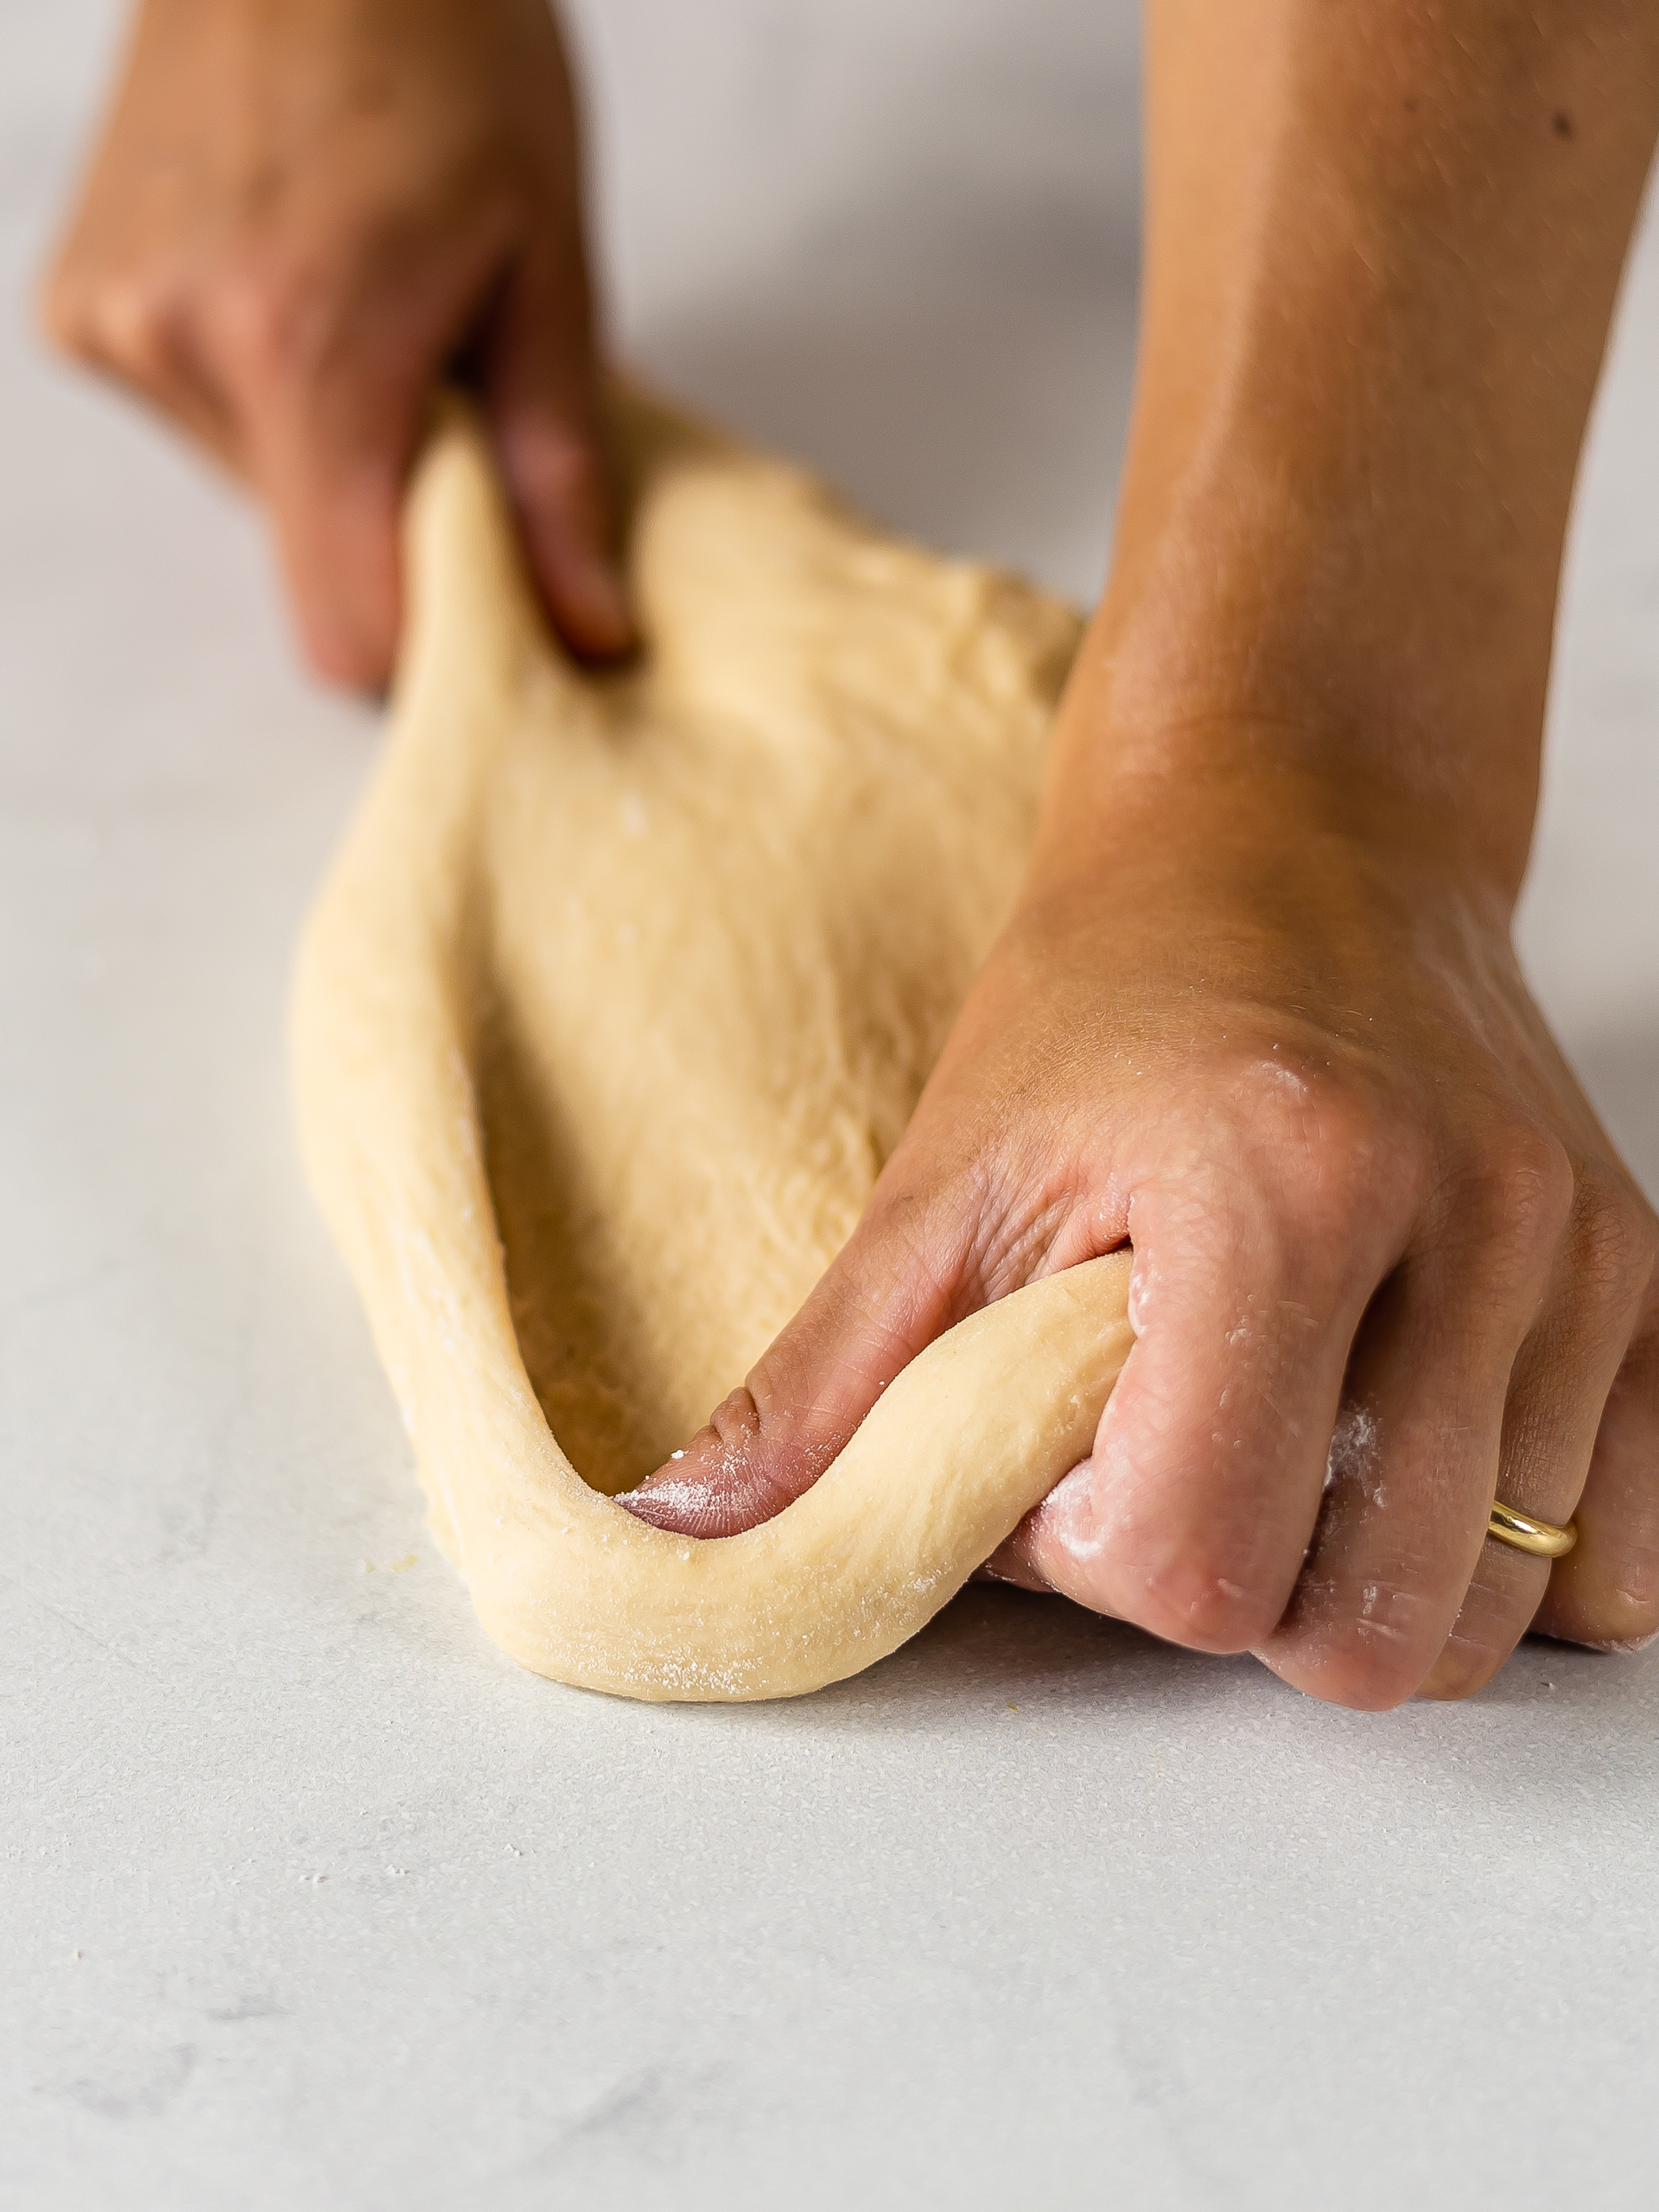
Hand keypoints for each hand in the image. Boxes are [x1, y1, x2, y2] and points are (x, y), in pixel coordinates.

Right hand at [41, 0, 629, 686]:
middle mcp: (178, 345)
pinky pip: (198, 426)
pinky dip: (265, 400)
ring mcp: (113, 325)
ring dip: (330, 451)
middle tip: (447, 397)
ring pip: (256, 499)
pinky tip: (299, 289)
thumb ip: (559, 467)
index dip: (429, 640)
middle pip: (307, 566)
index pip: (345, 628)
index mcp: (304, 345)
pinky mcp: (75, 310)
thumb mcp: (549, 264)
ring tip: (370, 314)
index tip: (494, 597)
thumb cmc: (449, 47)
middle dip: (392, 524)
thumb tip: (587, 629)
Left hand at [624, 745, 1658, 1706]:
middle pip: (1371, 1628)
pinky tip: (1401, 1456)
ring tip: (1281, 1430)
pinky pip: (1625, 1563)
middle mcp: (1474, 1226)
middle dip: (1247, 1595)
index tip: (1068, 1450)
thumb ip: (828, 1379)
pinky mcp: (1646, 1284)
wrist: (1298, 830)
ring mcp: (1583, 1261)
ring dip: (1363, 1575)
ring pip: (1498, 1615)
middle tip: (1179, 1457)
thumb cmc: (1113, 991)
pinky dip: (1506, 1562)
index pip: (1202, 1563)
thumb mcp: (946, 1173)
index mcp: (1280, 1188)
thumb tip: (677, 1534)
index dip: (1106, 1556)